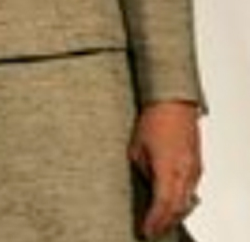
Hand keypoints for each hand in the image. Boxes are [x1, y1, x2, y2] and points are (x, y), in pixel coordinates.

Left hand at [132, 99, 201, 237]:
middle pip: (177, 208)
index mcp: (168, 169)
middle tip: (151, 231)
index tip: (146, 230)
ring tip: (160, 223)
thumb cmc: (153, 122)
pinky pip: (191, 191)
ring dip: (174, 215)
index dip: (154, 220)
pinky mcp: (197, 167)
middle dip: (164, 223)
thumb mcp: (137, 150)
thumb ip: (144, 172)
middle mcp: (185, 173)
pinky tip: (172, 206)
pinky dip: (182, 202)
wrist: (174, 105)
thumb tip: (148, 187)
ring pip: (187, 202)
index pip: (162, 204)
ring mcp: (194, 171)